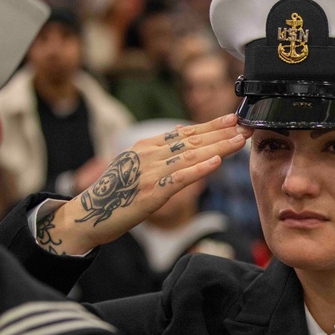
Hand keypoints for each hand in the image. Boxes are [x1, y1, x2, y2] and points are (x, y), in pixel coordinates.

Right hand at [36, 115, 248, 254]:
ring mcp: (149, 173)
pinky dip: (199, 169)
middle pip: (192, 140)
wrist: (88, 215)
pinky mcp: (150, 193)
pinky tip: (217, 163)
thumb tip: (182, 133)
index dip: (211, 125)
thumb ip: (160, 151)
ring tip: (239, 140)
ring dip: (218, 147)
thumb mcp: (137, 165)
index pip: (185, 132)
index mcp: (147, 146)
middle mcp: (148, 155)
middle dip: (221, 133)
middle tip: (247, 125)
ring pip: (190, 156)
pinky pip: (179, 179)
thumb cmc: (116, 192)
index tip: (234, 119)